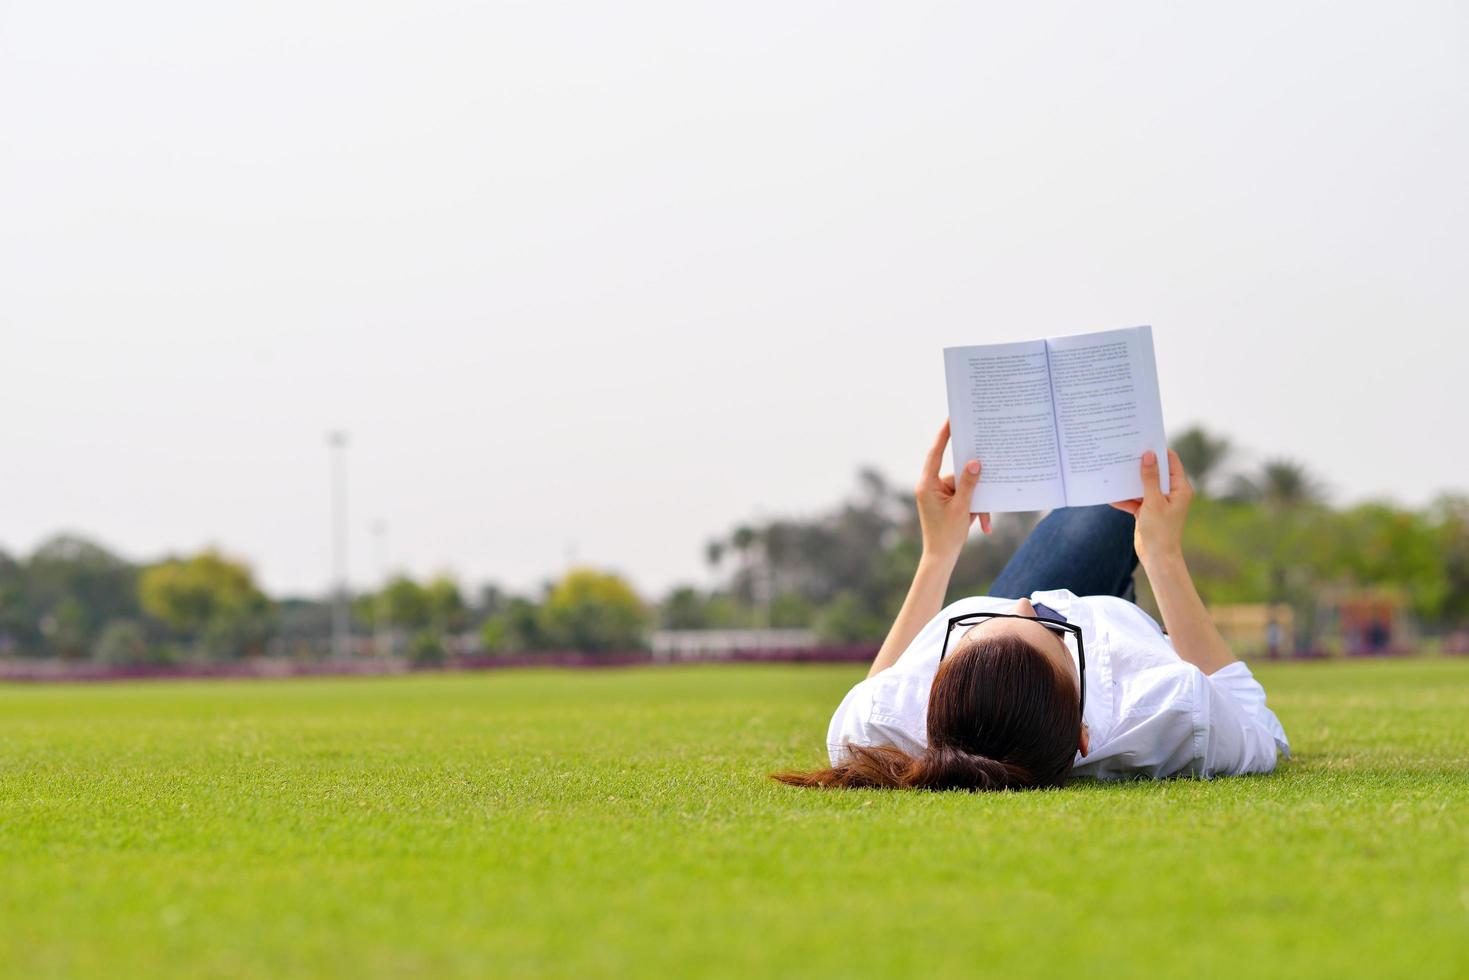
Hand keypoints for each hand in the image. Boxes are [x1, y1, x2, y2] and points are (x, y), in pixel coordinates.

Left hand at [916, 420, 989, 560]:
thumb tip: (975, 462)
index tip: (951, 419)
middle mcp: (931, 486)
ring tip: (982, 520)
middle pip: (957, 473)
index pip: (935, 453)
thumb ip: (969, 483)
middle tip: (987, 467)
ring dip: (976, 503)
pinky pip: (966, 498)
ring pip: (965, 488)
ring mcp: (940, 494)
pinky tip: (983, 525)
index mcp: (927, 484)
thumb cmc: (946, 535)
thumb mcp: (962, 508)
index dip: (943, 435)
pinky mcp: (948, 502)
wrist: (941, 558)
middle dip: (973, 483)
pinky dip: (975, 509)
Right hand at [1109, 449, 1193, 566]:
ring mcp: (1158, 501)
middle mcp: (1170, 492)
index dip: (1158, 451)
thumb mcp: (1153, 502)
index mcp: (1179, 488)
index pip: (1171, 461)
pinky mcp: (1147, 510)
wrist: (1157, 557)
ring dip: (1129, 481)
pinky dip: (1124, 498)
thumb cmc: (1160, 531)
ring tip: (1114, 471)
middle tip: (1124, 453)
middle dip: (1140, 464)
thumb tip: (1148, 455)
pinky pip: (1134, 499)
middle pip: (1154, 471)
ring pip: (1142, 485)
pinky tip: (1110, 495)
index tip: (1142, 441)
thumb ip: (1149, 478)